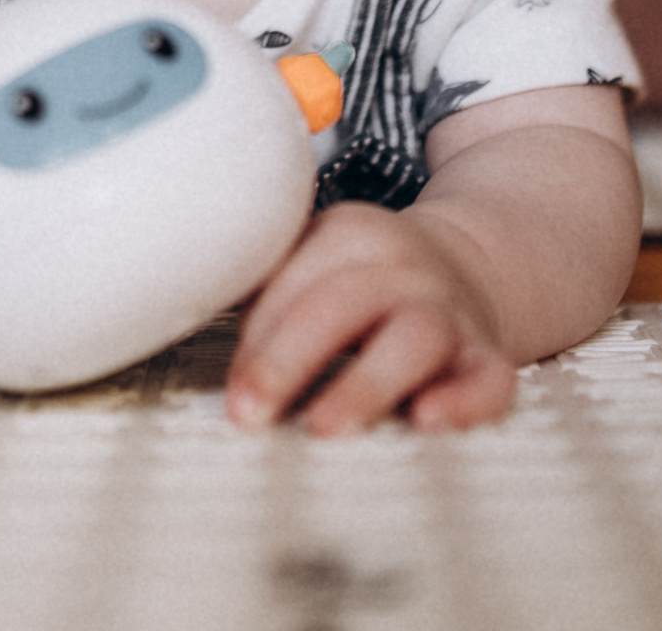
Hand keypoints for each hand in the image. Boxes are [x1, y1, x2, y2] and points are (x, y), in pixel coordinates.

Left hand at [226, 202, 517, 434]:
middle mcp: (404, 268)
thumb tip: (173, 325)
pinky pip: (489, 378)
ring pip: (416, 337)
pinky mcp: (488, 356)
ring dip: (366, 383)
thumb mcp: (315, 262)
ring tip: (324, 427)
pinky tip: (429, 421)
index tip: (230, 393)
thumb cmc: (362, 281)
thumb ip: (261, 292)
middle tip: (249, 414)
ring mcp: (450, 312)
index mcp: (352, 235)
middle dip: (289, 361)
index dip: (258, 340)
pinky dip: (465, 401)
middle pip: (345, 304)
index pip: (297, 283)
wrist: (466, 268)